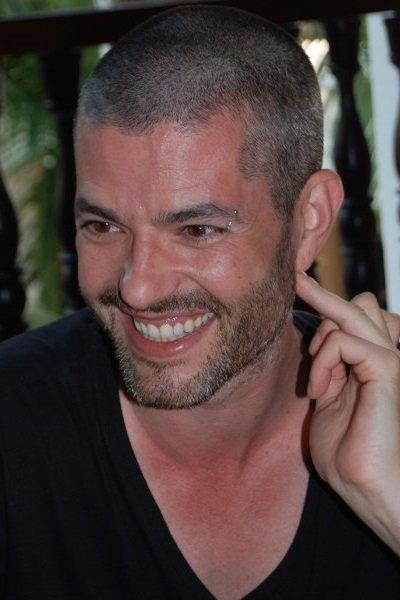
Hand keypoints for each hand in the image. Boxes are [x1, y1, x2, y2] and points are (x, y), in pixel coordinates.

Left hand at [296, 271, 399, 554]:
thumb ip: (328, 373)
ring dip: (322, 342)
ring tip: (316, 384)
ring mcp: (388, 361)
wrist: (367, 488)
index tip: (300, 282)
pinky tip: (320, 391)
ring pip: (354, 313)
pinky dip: (325, 361)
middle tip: (294, 277)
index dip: (328, 301)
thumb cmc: (347, 455)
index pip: (353, 321)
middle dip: (322, 292)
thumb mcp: (328, 404)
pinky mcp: (387, 370)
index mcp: (369, 367)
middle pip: (359, 306)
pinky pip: (346, 342)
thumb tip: (320, 347)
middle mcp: (383, 358)